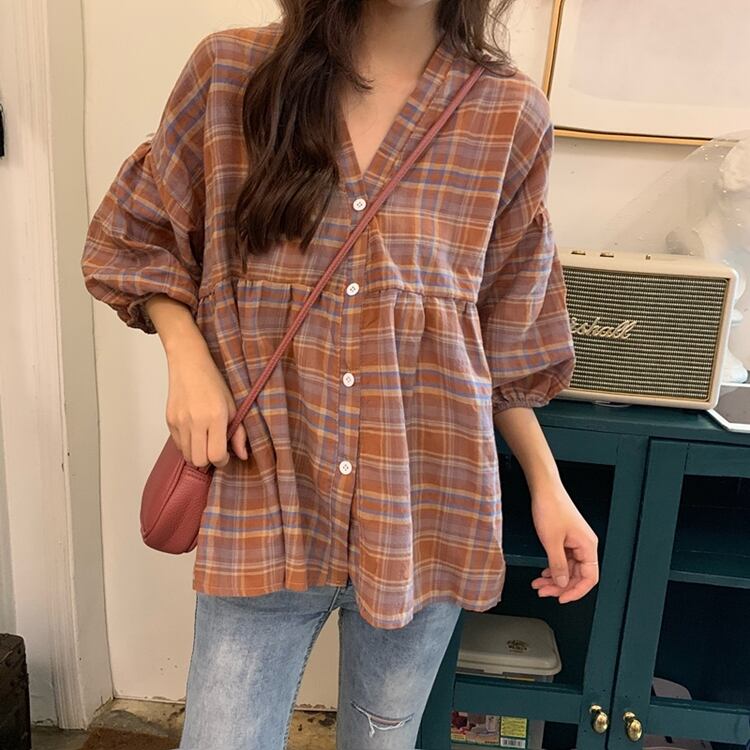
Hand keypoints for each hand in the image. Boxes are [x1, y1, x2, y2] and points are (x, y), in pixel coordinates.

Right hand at [164, 340, 249, 468]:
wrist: (189, 364)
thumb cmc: (213, 382)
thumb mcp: (234, 406)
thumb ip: (238, 433)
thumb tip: (242, 455)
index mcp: (215, 417)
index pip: (215, 455)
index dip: (222, 461)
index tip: (226, 456)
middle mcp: (195, 421)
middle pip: (199, 461)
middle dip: (209, 461)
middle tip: (216, 451)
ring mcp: (180, 422)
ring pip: (186, 455)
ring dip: (197, 454)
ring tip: (205, 442)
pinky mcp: (169, 421)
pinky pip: (178, 445)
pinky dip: (187, 445)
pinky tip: (195, 434)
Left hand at [529, 478, 598, 603]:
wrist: (544, 489)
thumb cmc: (551, 507)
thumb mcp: (551, 541)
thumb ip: (558, 564)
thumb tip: (562, 583)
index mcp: (587, 546)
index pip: (589, 578)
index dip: (576, 591)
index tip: (562, 598)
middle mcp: (584, 545)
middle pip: (577, 575)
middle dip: (560, 586)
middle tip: (544, 592)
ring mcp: (575, 542)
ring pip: (568, 569)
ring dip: (554, 578)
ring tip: (539, 585)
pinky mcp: (566, 538)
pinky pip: (563, 559)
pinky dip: (553, 568)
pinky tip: (543, 573)